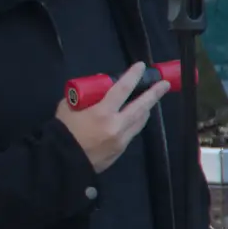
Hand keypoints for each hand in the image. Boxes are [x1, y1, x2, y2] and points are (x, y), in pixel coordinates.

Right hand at [54, 61, 169, 173]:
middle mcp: (116, 124)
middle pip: (141, 106)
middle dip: (154, 94)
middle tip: (164, 84)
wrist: (63, 161)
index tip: (140, 66)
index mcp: (102, 112)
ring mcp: (121, 139)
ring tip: (150, 102)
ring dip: (146, 109)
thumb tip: (93, 90)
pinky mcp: (121, 149)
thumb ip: (82, 97)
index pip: (122, 89)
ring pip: (140, 121)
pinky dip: (135, 123)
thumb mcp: (68, 108)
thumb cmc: (63, 132)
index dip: (133, 76)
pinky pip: (133, 132)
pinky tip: (134, 119)